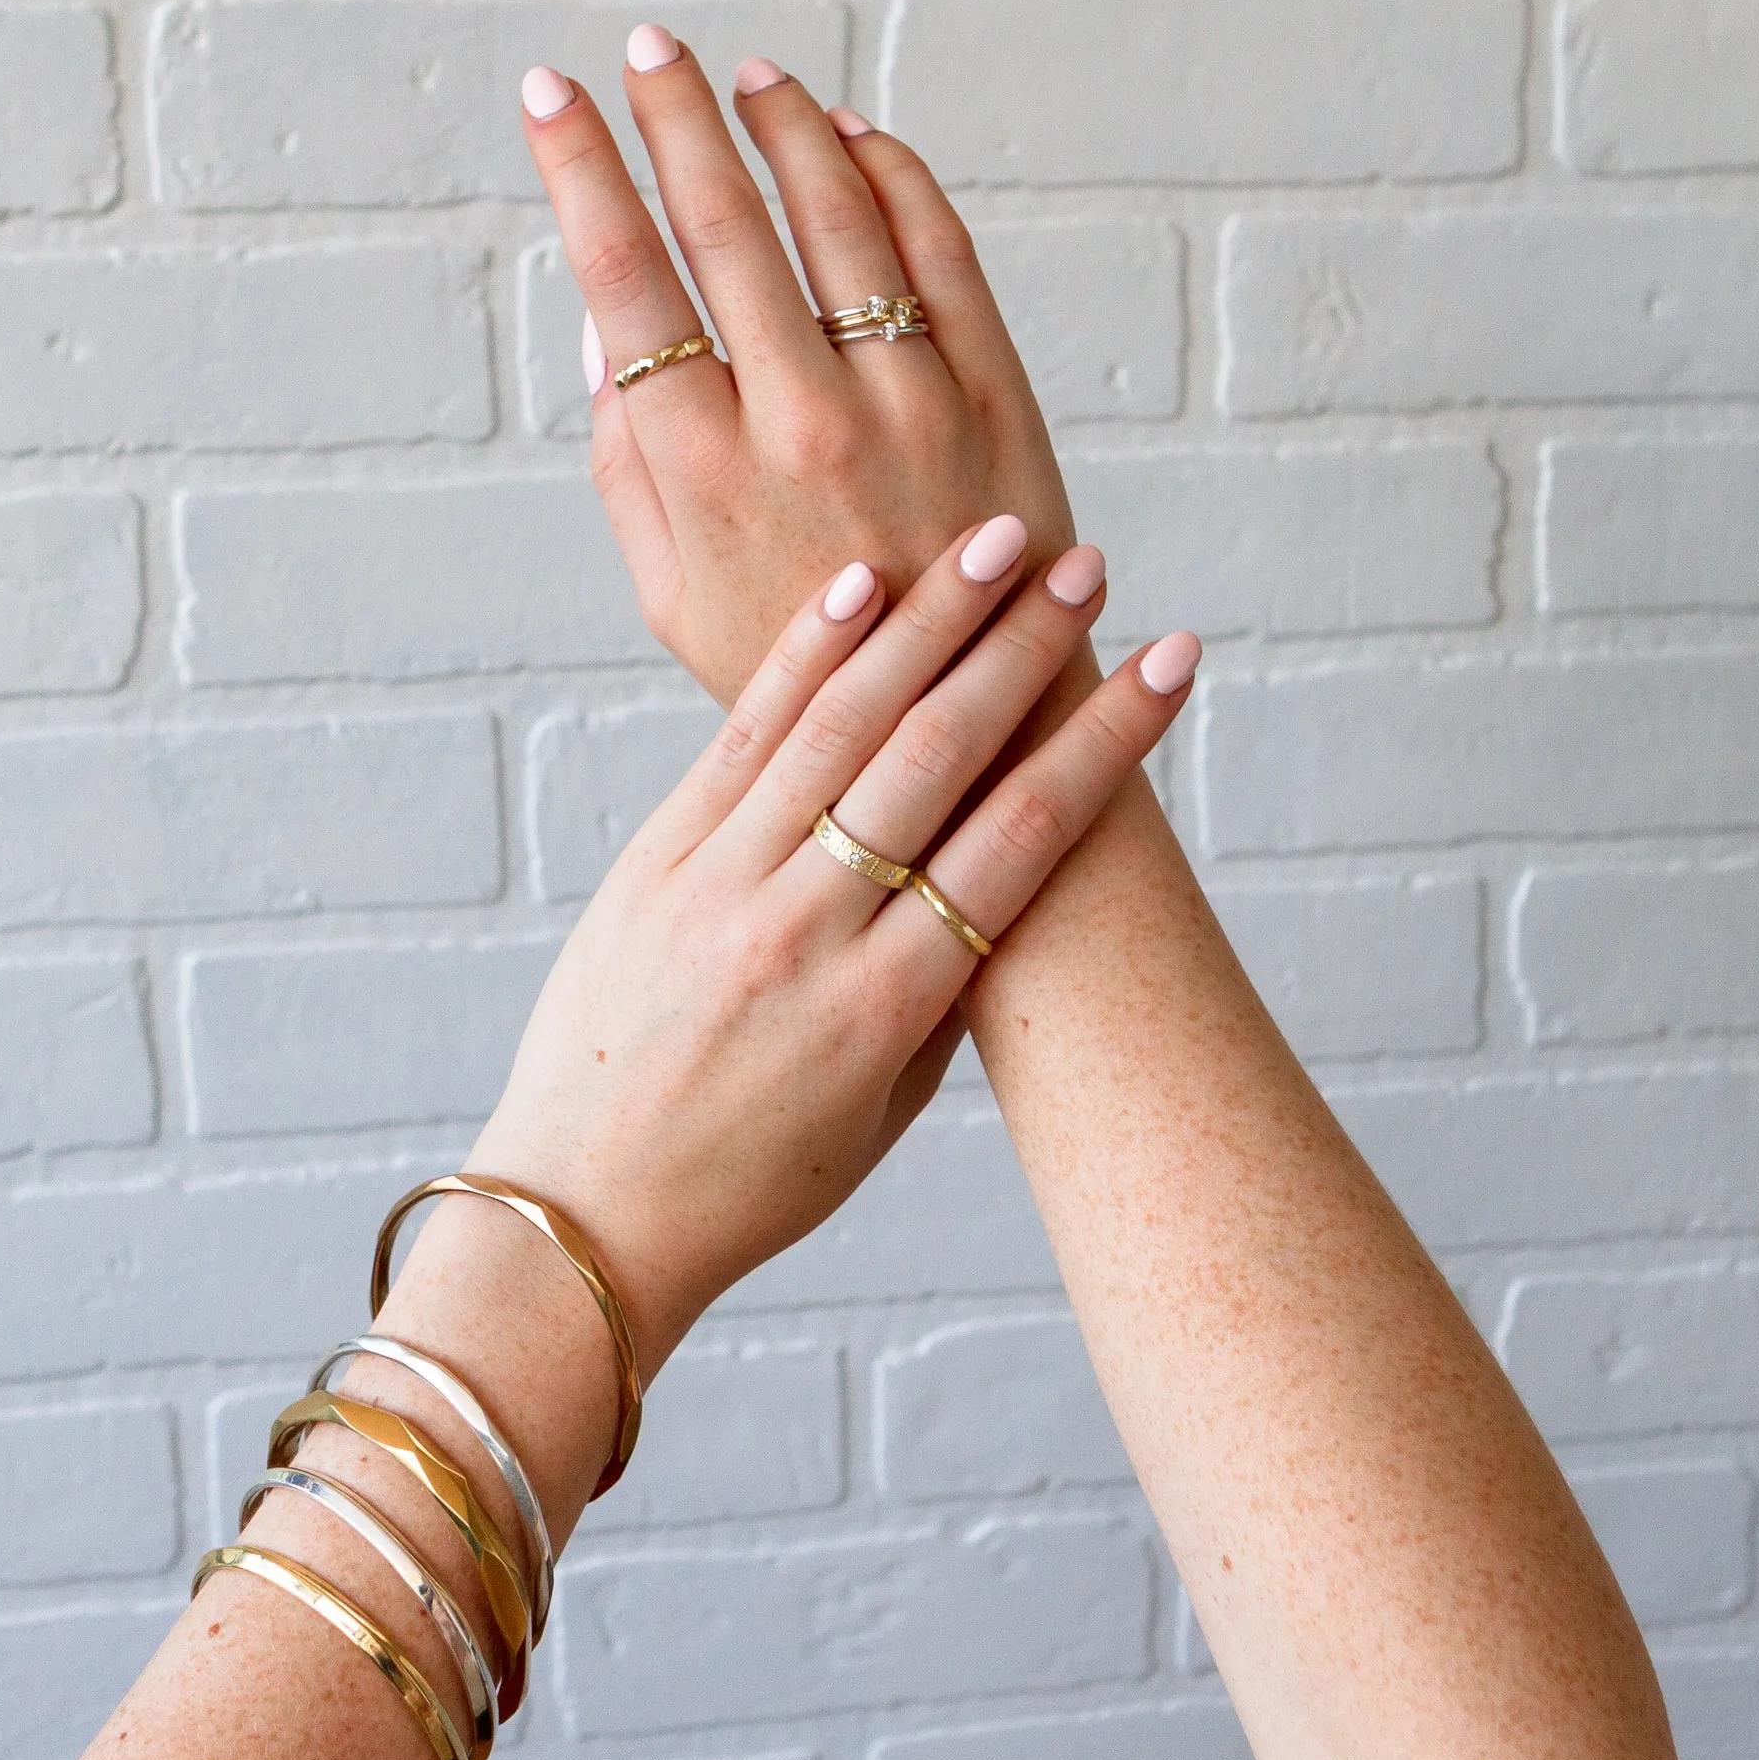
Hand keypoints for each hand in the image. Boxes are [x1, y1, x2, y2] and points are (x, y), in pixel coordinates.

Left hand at [468, 521, 1199, 1367]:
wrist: (586, 1217)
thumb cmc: (753, 1182)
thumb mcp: (884, 1109)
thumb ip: (942, 989)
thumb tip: (999, 874)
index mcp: (887, 1006)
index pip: (1023, 836)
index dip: (1106, 740)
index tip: (1171, 662)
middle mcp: (807, 929)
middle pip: (937, 756)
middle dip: (1023, 650)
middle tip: (1087, 568)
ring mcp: (719, 883)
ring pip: (841, 725)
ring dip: (926, 622)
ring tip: (992, 543)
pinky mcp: (653, 859)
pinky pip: (740, 738)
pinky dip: (803, 656)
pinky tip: (859, 589)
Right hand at [519, 34, 1073, 702]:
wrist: (966, 728)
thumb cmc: (802, 673)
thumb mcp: (674, 605)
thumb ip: (629, 471)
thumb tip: (604, 336)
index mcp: (707, 475)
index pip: (627, 283)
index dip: (580, 174)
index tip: (552, 100)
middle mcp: (805, 423)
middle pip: (725, 224)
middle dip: (673, 119)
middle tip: (644, 52)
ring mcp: (911, 402)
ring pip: (838, 215)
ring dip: (782, 128)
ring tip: (745, 81)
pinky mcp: (995, 395)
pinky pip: (939, 249)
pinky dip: (892, 175)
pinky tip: (851, 140)